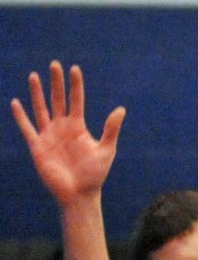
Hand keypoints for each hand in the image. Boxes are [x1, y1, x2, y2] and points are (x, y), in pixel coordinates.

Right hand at [11, 61, 125, 205]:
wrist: (79, 194)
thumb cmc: (95, 174)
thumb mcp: (106, 149)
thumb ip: (111, 129)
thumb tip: (121, 109)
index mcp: (78, 126)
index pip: (76, 100)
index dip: (75, 85)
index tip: (74, 68)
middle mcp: (62, 127)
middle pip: (58, 99)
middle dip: (56, 82)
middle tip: (54, 64)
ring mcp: (49, 136)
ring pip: (41, 109)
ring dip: (37, 93)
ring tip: (34, 75)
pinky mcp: (37, 147)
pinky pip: (27, 128)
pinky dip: (21, 116)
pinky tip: (16, 102)